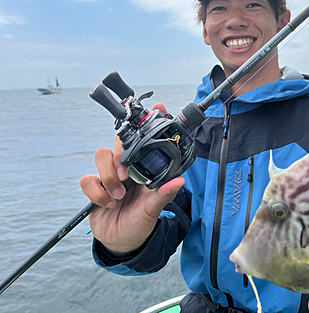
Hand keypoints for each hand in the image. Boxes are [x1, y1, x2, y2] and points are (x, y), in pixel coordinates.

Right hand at [80, 103, 183, 254]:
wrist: (122, 242)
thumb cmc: (141, 223)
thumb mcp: (154, 210)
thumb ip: (163, 194)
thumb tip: (179, 181)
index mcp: (143, 169)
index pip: (144, 141)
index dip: (148, 123)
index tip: (158, 107)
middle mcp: (126, 168)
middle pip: (118, 141)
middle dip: (119, 154)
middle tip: (127, 176)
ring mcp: (109, 176)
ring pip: (101, 155)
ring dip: (109, 176)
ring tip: (119, 195)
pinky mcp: (94, 187)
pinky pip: (87, 178)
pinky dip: (97, 191)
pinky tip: (107, 203)